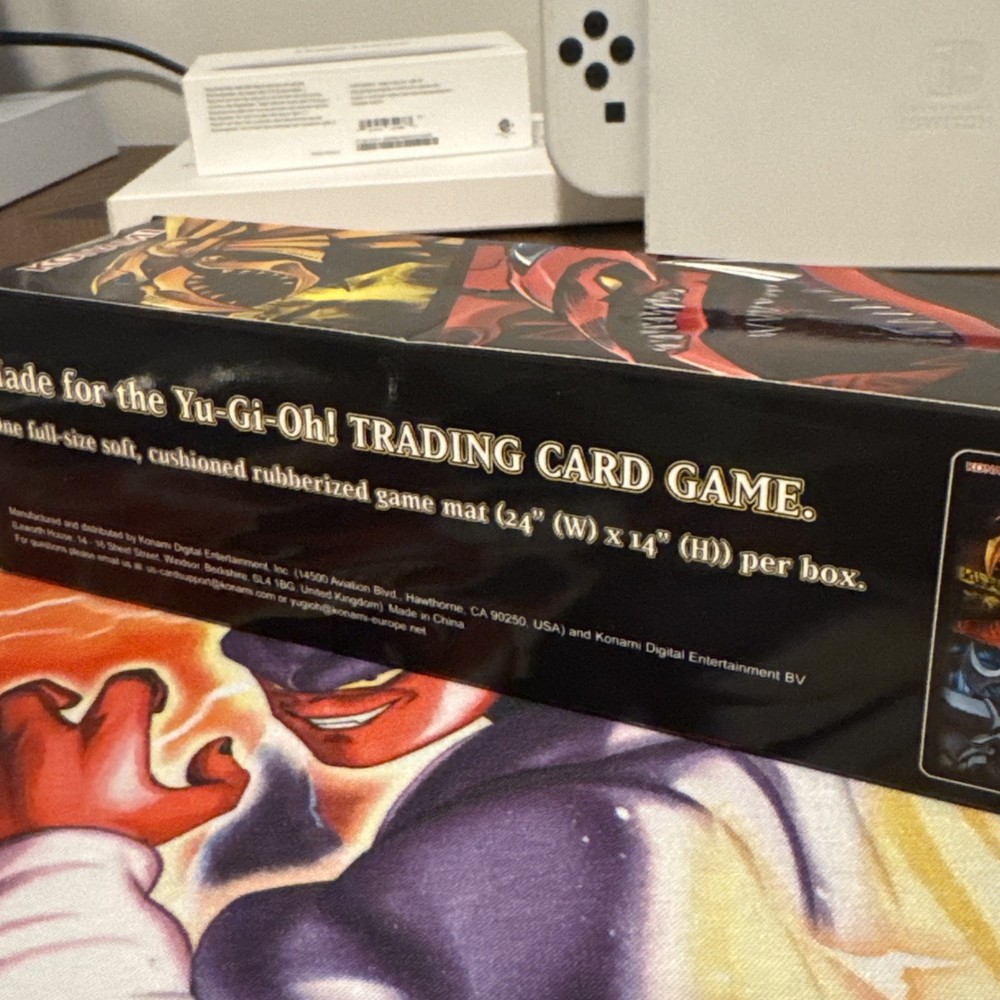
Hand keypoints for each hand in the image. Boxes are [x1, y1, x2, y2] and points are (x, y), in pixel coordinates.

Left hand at [0, 670, 249, 845]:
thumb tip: (219, 750)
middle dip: (50, 698)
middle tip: (65, 711)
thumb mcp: (181, 821)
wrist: (53, 908)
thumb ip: (221, 787)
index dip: (145, 688)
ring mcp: (6, 769)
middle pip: (37, 695)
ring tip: (30, 738)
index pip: (128, 685)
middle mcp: (48, 747)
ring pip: (1, 719)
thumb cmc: (117, 858)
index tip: (149, 704)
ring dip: (17, 724)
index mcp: (104, 744)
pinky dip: (2, 764)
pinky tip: (17, 779)